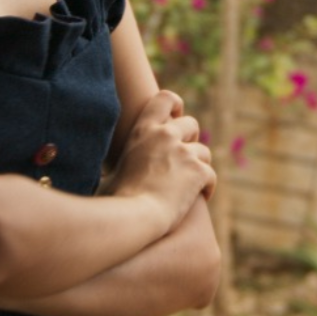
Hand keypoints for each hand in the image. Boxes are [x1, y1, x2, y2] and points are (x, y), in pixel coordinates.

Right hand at [112, 90, 215, 213]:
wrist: (132, 216)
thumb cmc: (114, 201)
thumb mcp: (109, 173)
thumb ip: (117, 168)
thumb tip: (106, 178)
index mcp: (142, 131)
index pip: (165, 99)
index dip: (176, 106)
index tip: (176, 119)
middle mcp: (165, 135)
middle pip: (192, 124)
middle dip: (192, 139)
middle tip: (185, 159)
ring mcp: (184, 152)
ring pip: (204, 152)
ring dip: (199, 167)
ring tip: (191, 185)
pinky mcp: (198, 171)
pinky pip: (211, 176)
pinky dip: (207, 188)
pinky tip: (199, 198)